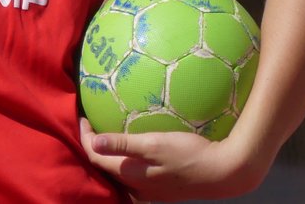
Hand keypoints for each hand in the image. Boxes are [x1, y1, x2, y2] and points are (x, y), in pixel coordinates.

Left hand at [79, 118, 262, 201]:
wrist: (222, 173)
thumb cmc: (188, 155)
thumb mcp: (154, 144)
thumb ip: (123, 144)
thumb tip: (94, 140)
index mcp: (129, 173)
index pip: (95, 156)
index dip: (85, 137)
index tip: (83, 115)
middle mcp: (135, 185)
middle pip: (104, 166)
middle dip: (94, 146)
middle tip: (92, 122)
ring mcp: (148, 189)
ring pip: (118, 171)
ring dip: (110, 154)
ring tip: (108, 132)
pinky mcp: (160, 187)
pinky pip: (134, 173)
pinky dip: (126, 159)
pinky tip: (135, 147)